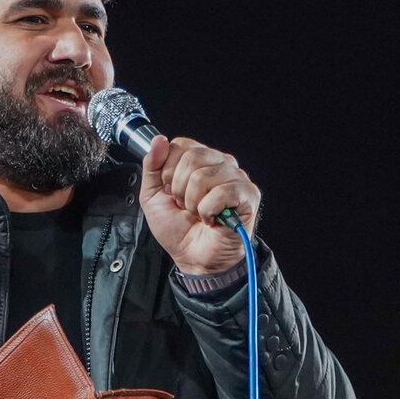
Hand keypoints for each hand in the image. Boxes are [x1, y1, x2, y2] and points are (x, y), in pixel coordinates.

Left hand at [139, 135, 259, 275]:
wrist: (193, 258)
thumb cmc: (178, 230)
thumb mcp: (152, 196)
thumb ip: (152, 166)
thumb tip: (158, 140)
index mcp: (199, 160)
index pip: (180, 145)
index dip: (168, 170)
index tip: (170, 191)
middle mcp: (219, 164)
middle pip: (192, 158)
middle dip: (179, 189)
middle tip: (185, 205)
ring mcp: (236, 177)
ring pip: (204, 176)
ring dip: (194, 203)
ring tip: (199, 213)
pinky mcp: (248, 195)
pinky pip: (223, 192)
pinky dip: (209, 210)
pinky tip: (212, 218)